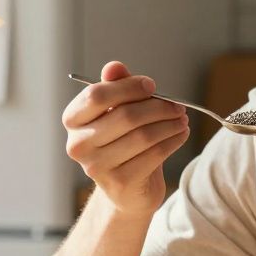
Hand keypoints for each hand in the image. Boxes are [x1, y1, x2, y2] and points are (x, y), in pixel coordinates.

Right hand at [63, 61, 189, 215]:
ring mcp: (96, 166)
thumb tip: (114, 67)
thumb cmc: (121, 142)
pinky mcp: (119, 183)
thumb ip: (115, 87)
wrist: (126, 188)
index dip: (128, 87)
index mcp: (73, 120)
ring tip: (182, 119)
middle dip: (158, 107)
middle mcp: (78, 145)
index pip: (97, 95)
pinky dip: (172, 141)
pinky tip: (181, 135)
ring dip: (169, 124)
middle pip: (125, 115)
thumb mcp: (117, 111)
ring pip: (142, 136)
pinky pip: (154, 155)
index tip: (152, 86)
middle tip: (178, 106)